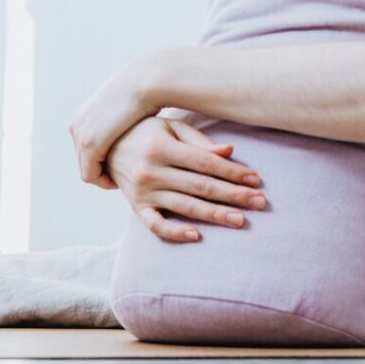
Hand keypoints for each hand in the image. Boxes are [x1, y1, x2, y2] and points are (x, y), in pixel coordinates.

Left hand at [68, 58, 161, 190]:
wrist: (146, 82)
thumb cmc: (146, 95)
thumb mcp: (125, 108)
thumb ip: (118, 121)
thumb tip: (122, 135)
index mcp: (82, 115)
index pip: (87, 149)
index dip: (105, 161)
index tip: (125, 166)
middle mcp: (76, 124)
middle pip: (85, 161)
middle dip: (105, 170)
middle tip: (126, 176)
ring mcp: (80, 134)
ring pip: (88, 170)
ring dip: (106, 177)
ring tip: (126, 179)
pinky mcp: (89, 145)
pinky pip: (91, 176)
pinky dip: (105, 182)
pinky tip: (123, 181)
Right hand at [106, 116, 267, 241]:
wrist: (104, 146)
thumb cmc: (144, 132)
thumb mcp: (170, 127)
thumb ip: (199, 140)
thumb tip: (229, 152)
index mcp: (162, 147)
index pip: (206, 163)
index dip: (233, 173)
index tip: (256, 180)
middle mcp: (152, 171)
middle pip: (201, 187)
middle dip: (233, 195)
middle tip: (260, 203)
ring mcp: (143, 192)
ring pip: (185, 207)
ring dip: (215, 215)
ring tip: (240, 220)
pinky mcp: (136, 207)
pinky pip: (156, 226)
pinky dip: (175, 233)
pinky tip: (197, 236)